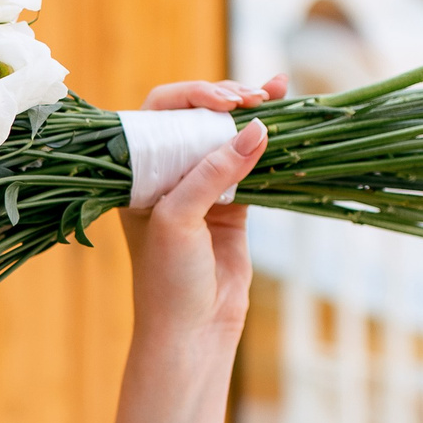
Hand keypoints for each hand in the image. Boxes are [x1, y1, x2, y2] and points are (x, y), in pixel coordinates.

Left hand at [120, 74, 283, 351]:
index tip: (224, 100)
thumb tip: (257, 128)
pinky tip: (285, 118)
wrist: (191, 332)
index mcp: (138, 173)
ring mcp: (201, 188)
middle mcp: (166, 175)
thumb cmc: (168, 278)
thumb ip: (214, 172)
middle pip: (196, 118)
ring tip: (278, 90)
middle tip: (255, 95)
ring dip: (250, 112)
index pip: (160, 114)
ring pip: (226, 137)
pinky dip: (266, 142)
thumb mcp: (180, 218)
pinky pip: (250, 164)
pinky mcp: (232, 206)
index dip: (192, 97)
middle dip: (225, 98)